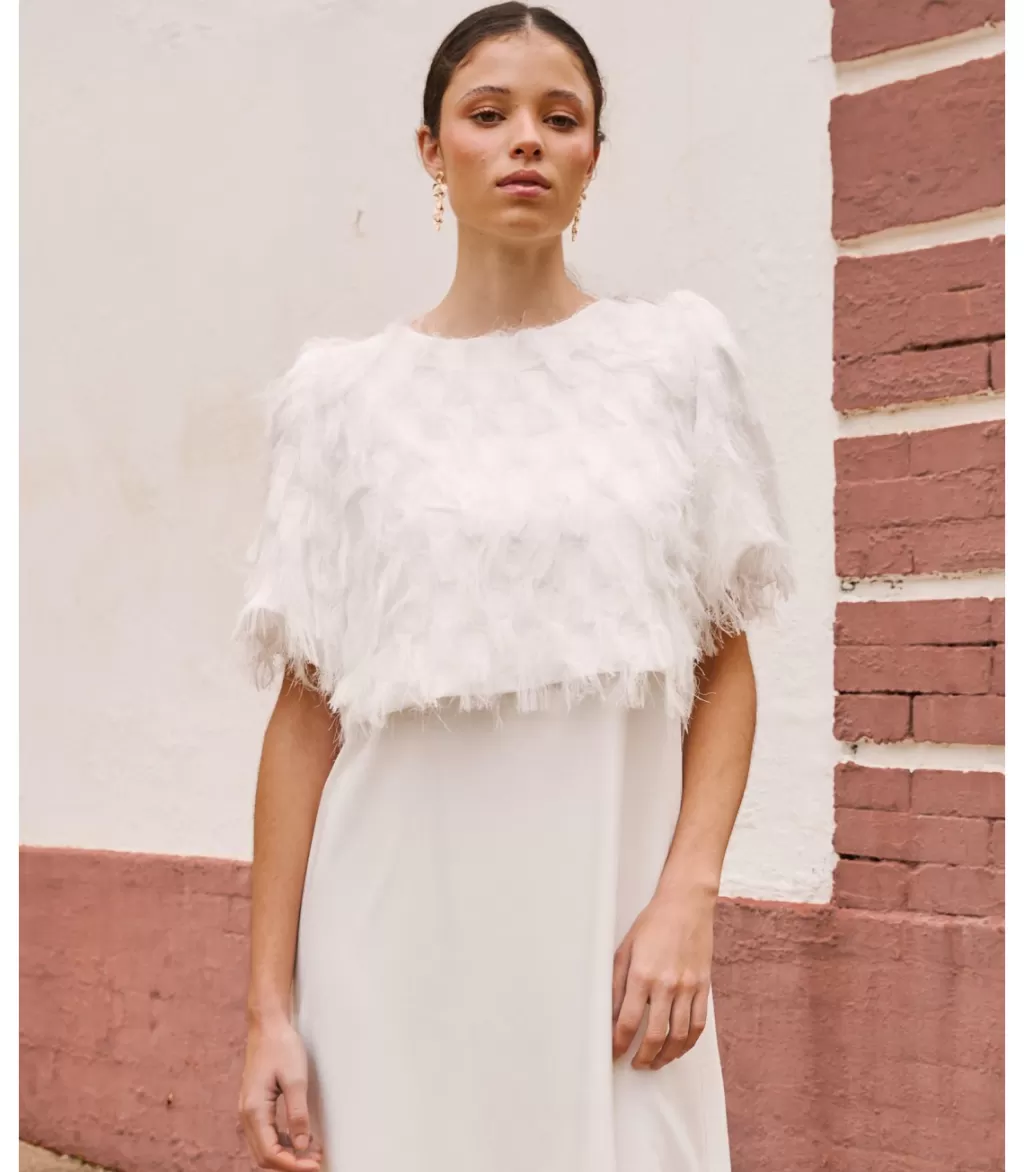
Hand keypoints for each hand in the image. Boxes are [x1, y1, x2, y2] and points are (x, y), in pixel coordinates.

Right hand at [238, 1015, 322, 1170]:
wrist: (267, 1025)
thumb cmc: (281, 1047)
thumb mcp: (295, 1079)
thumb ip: (297, 1114)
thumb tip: (302, 1146)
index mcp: (254, 1110)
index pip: (270, 1152)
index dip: (292, 1165)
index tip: (314, 1165)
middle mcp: (246, 1115)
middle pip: (264, 1155)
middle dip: (290, 1164)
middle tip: (316, 1162)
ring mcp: (249, 1111)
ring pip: (264, 1147)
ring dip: (287, 1155)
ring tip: (313, 1153)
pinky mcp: (255, 1106)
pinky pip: (265, 1134)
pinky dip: (282, 1142)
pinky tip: (301, 1139)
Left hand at [611, 883, 715, 1069]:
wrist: (686, 906)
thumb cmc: (652, 924)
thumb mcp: (624, 949)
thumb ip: (617, 984)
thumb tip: (611, 1015)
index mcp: (642, 975)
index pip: (628, 1022)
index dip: (619, 1044)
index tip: (615, 1052)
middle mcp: (666, 985)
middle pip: (655, 1036)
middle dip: (643, 1057)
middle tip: (636, 1064)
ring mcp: (688, 988)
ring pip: (679, 1036)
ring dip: (666, 1056)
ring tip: (655, 1062)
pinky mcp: (704, 987)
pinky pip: (698, 1025)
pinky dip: (688, 1043)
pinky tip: (678, 1049)